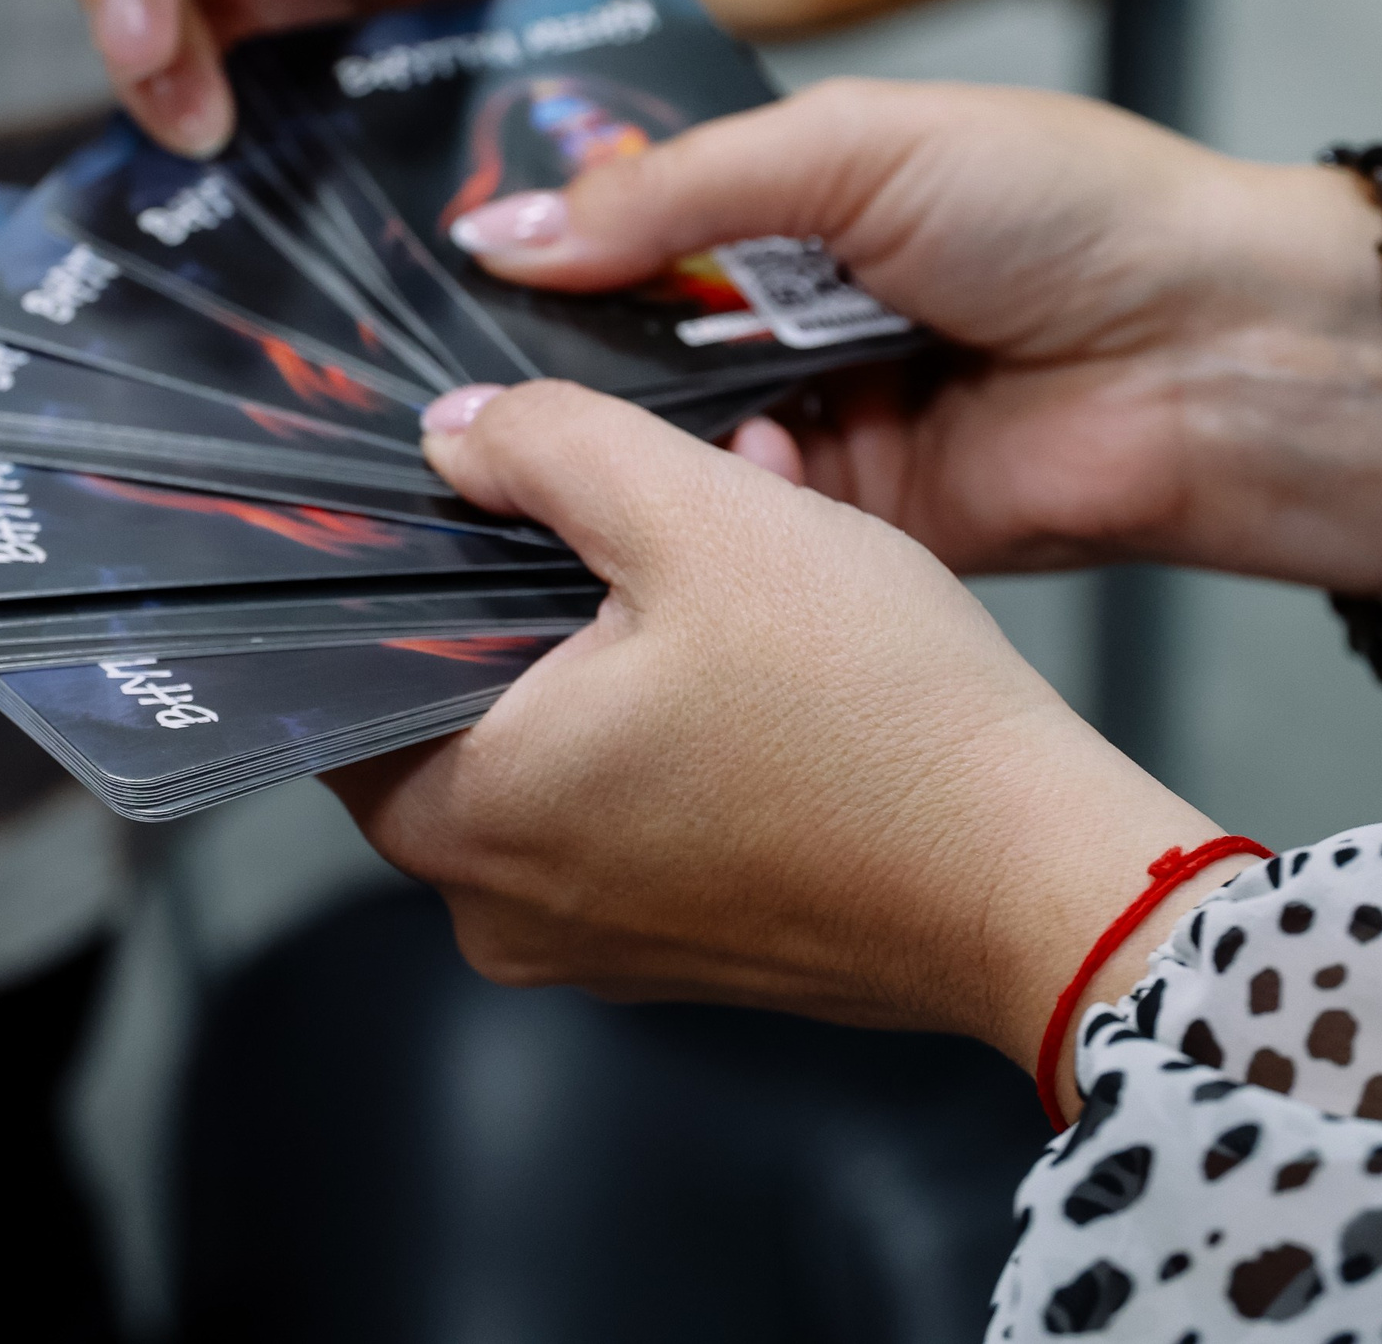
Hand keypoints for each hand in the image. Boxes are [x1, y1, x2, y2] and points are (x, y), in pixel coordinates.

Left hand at [319, 380, 1233, 1107]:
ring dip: (614, 652)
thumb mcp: (701, 518)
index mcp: (460, 814)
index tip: (465, 496)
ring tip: (719, 566)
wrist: (1039, 876)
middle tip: (627, 512)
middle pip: (458, 706)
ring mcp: (596, 944)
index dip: (402, 563)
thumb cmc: (878, 714)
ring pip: (554, 753)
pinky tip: (762, 656)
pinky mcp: (685, 949)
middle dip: (537, 591)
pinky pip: (632, 810)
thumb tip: (456, 432)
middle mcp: (500, 909)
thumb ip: (548, 447)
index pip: (342, 676)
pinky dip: (670, 728)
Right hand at [444, 80, 1381, 629]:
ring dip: (614, 444)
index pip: (632, 231)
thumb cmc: (1066, 210)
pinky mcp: (856, 531)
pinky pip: (743, 528)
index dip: (539, 257)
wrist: (1223, 360)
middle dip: (552, 367)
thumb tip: (505, 231)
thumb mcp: (855, 145)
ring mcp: (825, 430)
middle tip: (422, 390)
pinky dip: (696, 516)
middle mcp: (797, 322)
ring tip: (497, 447)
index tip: (416, 288)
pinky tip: (630, 509)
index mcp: (798, 209)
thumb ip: (681, 190)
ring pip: (675, 448)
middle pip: (636, 350)